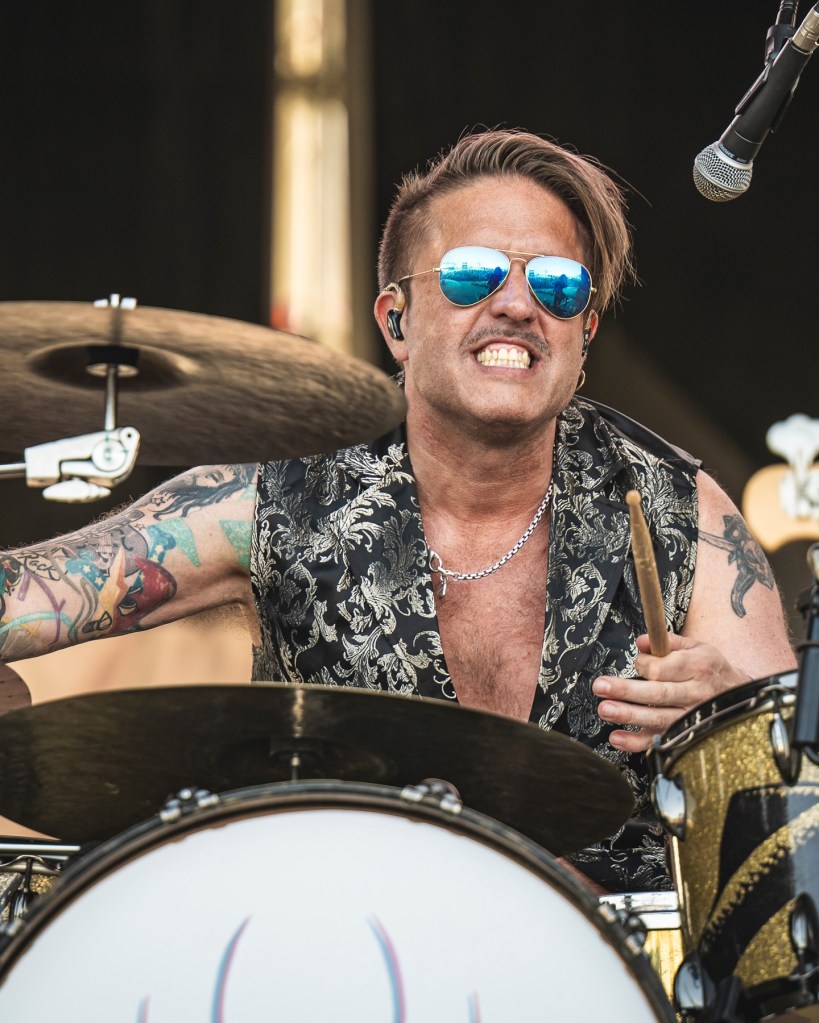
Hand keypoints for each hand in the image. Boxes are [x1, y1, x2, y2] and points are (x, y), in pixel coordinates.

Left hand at [591, 633, 749, 752]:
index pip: (665, 669)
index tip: (638, 661)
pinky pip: (659, 742)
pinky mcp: (684, 736)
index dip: (645, 665)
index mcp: (699, 668)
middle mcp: (696, 694)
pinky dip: (636, 742)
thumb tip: (641, 641)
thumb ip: (668, 642)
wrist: (740, 697)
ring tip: (604, 709)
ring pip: (658, 719)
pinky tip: (616, 737)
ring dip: (628, 715)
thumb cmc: (711, 669)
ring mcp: (691, 718)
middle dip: (626, 690)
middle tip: (601, 687)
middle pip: (658, 694)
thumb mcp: (698, 647)